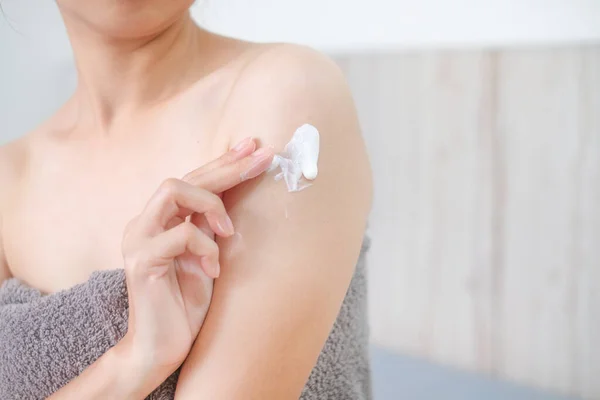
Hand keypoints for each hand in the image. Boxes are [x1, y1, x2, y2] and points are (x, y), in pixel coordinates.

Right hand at [119, 138, 273, 385]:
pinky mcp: (141, 260)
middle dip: (228, 166)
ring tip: (229, 231)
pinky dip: (205, 247)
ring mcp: (139, 238)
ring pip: (172, 189)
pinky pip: (181, 234)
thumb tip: (237, 194)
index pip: (193, 179)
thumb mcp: (206, 255)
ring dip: (211, 204)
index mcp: (161, 220)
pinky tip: (213, 269)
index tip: (254, 147)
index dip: (224, 162)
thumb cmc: (186, 303)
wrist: (160, 347)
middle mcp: (145, 222)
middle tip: (262, 156)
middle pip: (186, 176)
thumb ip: (211, 226)